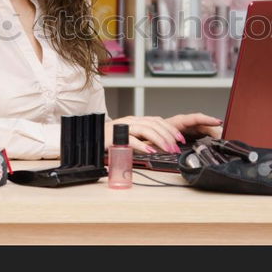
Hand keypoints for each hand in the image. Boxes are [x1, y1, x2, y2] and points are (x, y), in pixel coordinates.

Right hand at [104, 113, 222, 153]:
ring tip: (168, 149)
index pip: (157, 121)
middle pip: (154, 124)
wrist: (91, 137)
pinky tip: (150, 151)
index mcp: (137, 120)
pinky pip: (131, 139)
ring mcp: (123, 127)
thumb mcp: (130, 135)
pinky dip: (142, 145)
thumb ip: (143, 138)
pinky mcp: (115, 136)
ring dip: (159, 140)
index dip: (170, 129)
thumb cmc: (111, 138)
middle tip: (176, 147)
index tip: (180, 139)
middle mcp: (132, 120)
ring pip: (145, 130)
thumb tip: (160, 146)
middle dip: (168, 136)